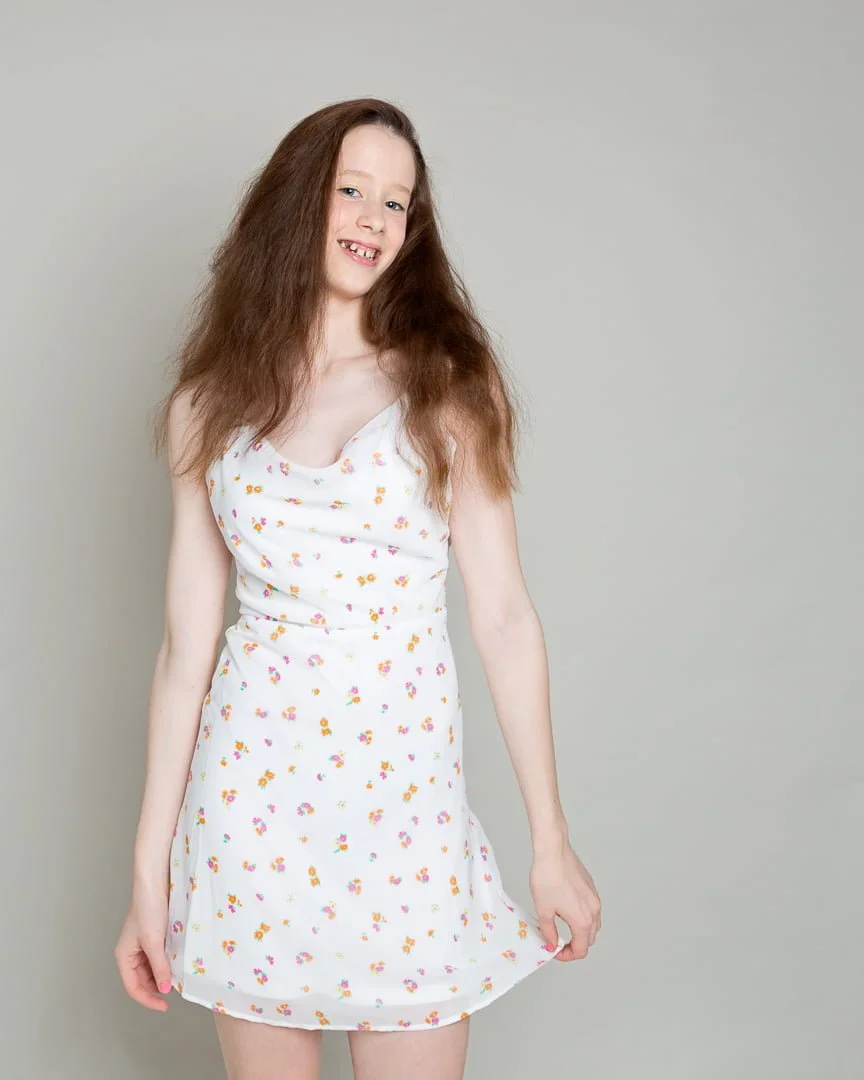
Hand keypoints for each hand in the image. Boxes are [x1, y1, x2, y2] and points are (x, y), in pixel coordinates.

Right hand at [114, 879, 172, 1011]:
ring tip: (177, 978)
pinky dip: (166, 963)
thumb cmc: (148, 909)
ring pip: (151, 970)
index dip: (148, 1000)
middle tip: (175, 991)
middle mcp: (131, 953)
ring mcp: (141, 945)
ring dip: (163, 976)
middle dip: (157, 987)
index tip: (164, 1006)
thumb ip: (159, 967)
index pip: (133, 988)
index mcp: (124, 956)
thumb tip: (165, 989)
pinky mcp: (152, 937)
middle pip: (142, 981)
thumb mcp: (154, 942)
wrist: (154, 883)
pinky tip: (177, 964)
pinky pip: (158, 958)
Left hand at [530, 840, 600, 960]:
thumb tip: (552, 942)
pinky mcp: (591, 887)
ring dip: (581, 931)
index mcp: (582, 920)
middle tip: (559, 941)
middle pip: (590, 939)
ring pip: (593, 924)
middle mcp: (593, 911)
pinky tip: (567, 908)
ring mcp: (594, 898)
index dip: (568, 956)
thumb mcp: (543, 910)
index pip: (582, 949)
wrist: (553, 852)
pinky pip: (592, 909)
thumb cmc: (547, 878)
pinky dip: (583, 916)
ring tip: (563, 926)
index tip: (556, 950)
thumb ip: (549, 931)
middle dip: (575, 944)